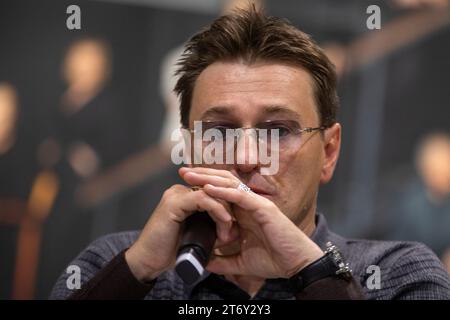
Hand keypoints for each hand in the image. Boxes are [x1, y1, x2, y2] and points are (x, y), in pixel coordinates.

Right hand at [125, 184, 237, 281]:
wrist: (148, 262)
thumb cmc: (171, 251)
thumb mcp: (198, 236)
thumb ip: (213, 229)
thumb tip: (235, 230)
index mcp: (185, 197)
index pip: (214, 192)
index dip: (229, 206)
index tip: (237, 227)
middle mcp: (180, 191)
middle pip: (214, 190)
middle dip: (230, 209)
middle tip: (234, 232)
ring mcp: (176, 195)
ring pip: (211, 193)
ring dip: (225, 212)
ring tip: (228, 233)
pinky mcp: (174, 202)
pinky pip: (203, 199)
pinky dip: (218, 210)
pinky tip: (225, 222)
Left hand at [180, 167, 323, 278]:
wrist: (296, 265)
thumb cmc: (274, 261)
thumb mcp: (242, 262)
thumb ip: (224, 261)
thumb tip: (206, 264)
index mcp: (244, 212)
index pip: (221, 191)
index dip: (203, 185)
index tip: (184, 184)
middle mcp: (249, 203)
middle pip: (222, 182)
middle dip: (201, 175)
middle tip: (182, 172)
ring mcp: (256, 203)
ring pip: (229, 183)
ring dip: (207, 178)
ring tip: (189, 175)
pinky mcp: (263, 208)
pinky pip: (240, 196)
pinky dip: (223, 190)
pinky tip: (207, 188)